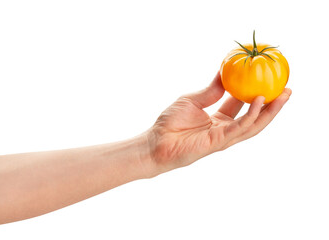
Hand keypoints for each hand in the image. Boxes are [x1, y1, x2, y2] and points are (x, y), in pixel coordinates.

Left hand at [146, 72, 291, 174]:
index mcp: (218, 119)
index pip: (242, 105)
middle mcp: (224, 129)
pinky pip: (239, 127)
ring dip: (270, 110)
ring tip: (283, 95)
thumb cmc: (170, 122)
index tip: (267, 81)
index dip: (255, 94)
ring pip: (253, 124)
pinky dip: (251, 114)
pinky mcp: (218, 142)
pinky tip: (259, 100)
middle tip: (287, 90)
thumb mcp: (192, 100)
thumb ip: (210, 90)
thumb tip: (224, 72)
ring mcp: (223, 137)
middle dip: (272, 105)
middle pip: (254, 117)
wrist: (155, 141)